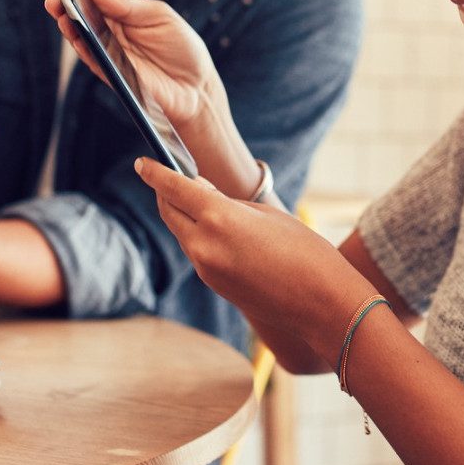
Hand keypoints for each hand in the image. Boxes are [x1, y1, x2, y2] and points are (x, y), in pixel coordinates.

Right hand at [40, 0, 222, 127]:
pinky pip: (92, 60)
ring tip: (57, 9)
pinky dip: (82, 47)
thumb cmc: (182, 48)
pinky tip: (73, 34)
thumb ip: (129, 5)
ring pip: (80, 38)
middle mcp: (110, 33)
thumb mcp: (160, 16)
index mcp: (122, 14)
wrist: (197, 87)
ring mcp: (109, 55)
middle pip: (79, 16)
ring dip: (66, 24)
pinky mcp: (111, 76)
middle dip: (61, 4)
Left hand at [136, 156, 373, 353]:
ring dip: (184, 216)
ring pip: (182, 233)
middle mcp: (204, 244)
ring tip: (202, 201)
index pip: (173, 188)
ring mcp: (206, 269)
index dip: (155, 172)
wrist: (321, 302)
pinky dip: (199, 236)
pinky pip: (196, 253)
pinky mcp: (213, 285)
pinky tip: (219, 231)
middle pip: (169, 212)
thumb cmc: (305, 250)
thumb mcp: (266, 214)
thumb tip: (200, 193)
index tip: (142, 162)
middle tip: (171, 178)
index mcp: (219, 218)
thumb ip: (228, 202)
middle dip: (166, 193)